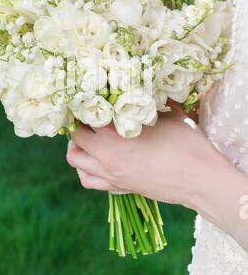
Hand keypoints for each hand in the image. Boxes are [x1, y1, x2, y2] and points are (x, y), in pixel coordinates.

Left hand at [66, 104, 224, 207]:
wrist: (200, 180)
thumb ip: (150, 101)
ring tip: (89, 136)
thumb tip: (145, 87)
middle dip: (80, 123)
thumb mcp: (169, 114)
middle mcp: (107, 154)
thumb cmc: (187, 144)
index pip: (87, 114)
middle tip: (91, 115)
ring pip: (74, 159)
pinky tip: (95, 160)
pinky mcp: (117, 187)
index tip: (91, 97)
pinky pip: (87, 180)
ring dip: (77, 145)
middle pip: (75, 135)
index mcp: (116, 133)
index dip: (87, 103)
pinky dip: (84, 169)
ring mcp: (110, 174)